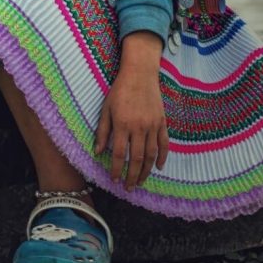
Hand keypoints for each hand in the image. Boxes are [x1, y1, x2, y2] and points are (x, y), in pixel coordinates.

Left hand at [94, 32, 168, 188]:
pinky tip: (158, 167)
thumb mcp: (106, 109)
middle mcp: (139, 127)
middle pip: (137, 159)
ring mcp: (152, 125)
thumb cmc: (119, 90)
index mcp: (122, 124)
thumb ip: (103, 131)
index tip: (114, 179)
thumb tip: (98, 151)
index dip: (116, 169)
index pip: (118, 153)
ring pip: (151, 155)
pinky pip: (164, 144)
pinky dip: (163, 157)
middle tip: (129, 188)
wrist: (140, 74)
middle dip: (132, 176)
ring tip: (141, 182)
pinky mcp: (162, 122)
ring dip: (146, 171)